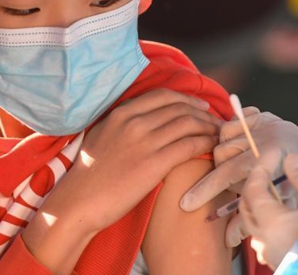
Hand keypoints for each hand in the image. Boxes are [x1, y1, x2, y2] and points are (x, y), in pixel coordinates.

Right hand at [23, 89, 220, 273]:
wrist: (78, 202)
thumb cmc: (90, 174)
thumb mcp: (103, 135)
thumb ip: (125, 122)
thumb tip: (149, 118)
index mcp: (122, 113)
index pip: (164, 95)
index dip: (188, 99)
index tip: (201, 105)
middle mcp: (134, 122)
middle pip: (180, 108)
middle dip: (203, 113)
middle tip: (217, 121)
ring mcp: (145, 141)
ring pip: (189, 123)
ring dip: (209, 127)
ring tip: (219, 134)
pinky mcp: (154, 163)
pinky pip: (189, 145)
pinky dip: (206, 142)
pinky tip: (212, 147)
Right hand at [180, 110, 297, 246]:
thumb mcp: (280, 204)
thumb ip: (252, 217)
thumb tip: (227, 238)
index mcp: (272, 157)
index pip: (229, 173)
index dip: (207, 189)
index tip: (188, 203)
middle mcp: (267, 135)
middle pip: (221, 152)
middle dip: (219, 171)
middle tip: (232, 184)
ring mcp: (266, 122)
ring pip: (224, 132)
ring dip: (223, 149)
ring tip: (234, 165)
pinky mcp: (266, 115)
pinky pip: (237, 117)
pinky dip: (234, 130)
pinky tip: (240, 145)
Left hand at [240, 150, 297, 268]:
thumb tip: (291, 159)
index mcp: (272, 224)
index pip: (253, 189)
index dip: (261, 167)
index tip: (272, 154)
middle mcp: (264, 242)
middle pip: (247, 207)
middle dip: (257, 186)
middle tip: (271, 171)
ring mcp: (270, 255)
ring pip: (255, 225)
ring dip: (263, 206)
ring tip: (282, 192)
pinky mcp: (279, 262)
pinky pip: (265, 238)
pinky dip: (270, 223)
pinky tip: (288, 215)